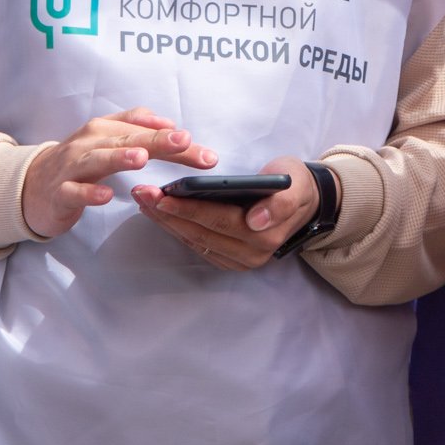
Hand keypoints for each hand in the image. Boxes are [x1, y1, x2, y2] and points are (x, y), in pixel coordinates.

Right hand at [22, 107, 215, 238]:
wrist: (29, 187)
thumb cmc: (77, 163)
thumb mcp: (107, 141)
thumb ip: (137, 129)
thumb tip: (171, 124)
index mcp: (104, 129)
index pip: (142, 127)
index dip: (172, 135)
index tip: (201, 148)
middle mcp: (89, 142)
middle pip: (126, 139)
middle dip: (156, 140)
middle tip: (183, 141)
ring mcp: (72, 167)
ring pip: (97, 159)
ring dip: (119, 157)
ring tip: (142, 158)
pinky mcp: (59, 192)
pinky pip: (74, 191)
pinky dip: (90, 193)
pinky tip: (107, 196)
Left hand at [132, 154, 325, 270]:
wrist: (303, 201)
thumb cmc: (293, 185)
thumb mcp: (294, 184)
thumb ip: (280, 203)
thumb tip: (256, 222)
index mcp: (265, 235)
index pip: (219, 221)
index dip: (189, 210)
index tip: (162, 197)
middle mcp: (251, 254)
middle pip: (200, 233)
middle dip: (167, 214)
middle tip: (141, 193)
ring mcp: (238, 260)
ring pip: (193, 241)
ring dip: (165, 222)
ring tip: (143, 200)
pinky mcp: (228, 259)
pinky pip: (196, 244)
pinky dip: (175, 228)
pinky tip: (158, 212)